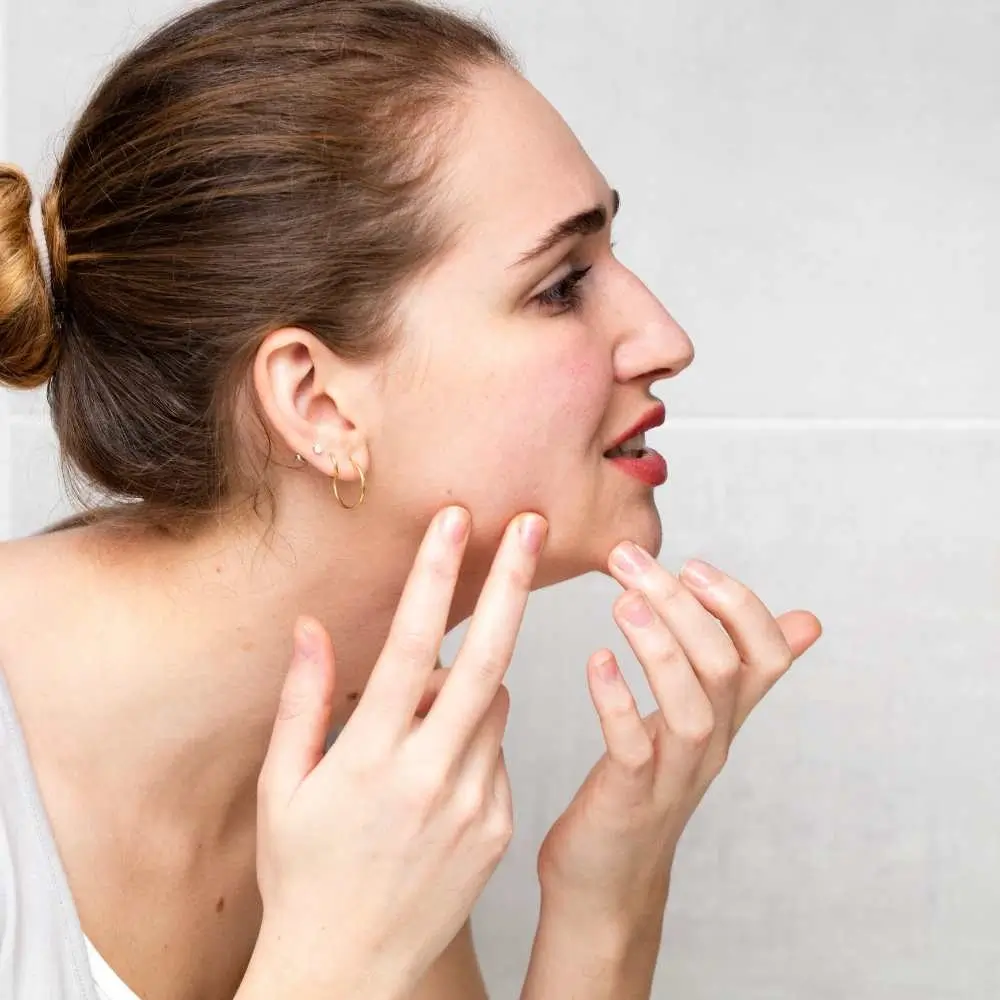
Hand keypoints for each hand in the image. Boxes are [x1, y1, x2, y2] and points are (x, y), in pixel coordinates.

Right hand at [248, 507, 547, 999]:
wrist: (352, 968)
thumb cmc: (303, 876)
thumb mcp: (284, 789)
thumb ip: (303, 701)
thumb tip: (311, 627)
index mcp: (369, 758)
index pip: (409, 646)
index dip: (433, 577)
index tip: (454, 521)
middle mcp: (431, 775)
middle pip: (486, 660)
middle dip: (511, 584)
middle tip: (533, 525)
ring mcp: (475, 803)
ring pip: (495, 703)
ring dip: (472, 682)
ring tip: (419, 719)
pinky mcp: (501, 825)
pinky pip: (499, 750)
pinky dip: (477, 735)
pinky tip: (435, 771)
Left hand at [536, 544, 821, 930]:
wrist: (607, 884)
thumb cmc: (642, 787)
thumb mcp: (697, 722)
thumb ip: (738, 670)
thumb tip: (807, 621)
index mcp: (725, 718)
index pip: (768, 654)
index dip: (740, 603)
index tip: (691, 565)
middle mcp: (711, 744)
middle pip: (724, 665)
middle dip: (682, 603)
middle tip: (629, 558)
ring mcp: (673, 776)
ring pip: (691, 706)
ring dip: (658, 645)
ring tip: (621, 600)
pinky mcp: (629, 801)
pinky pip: (632, 749)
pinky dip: (617, 702)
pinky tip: (596, 662)